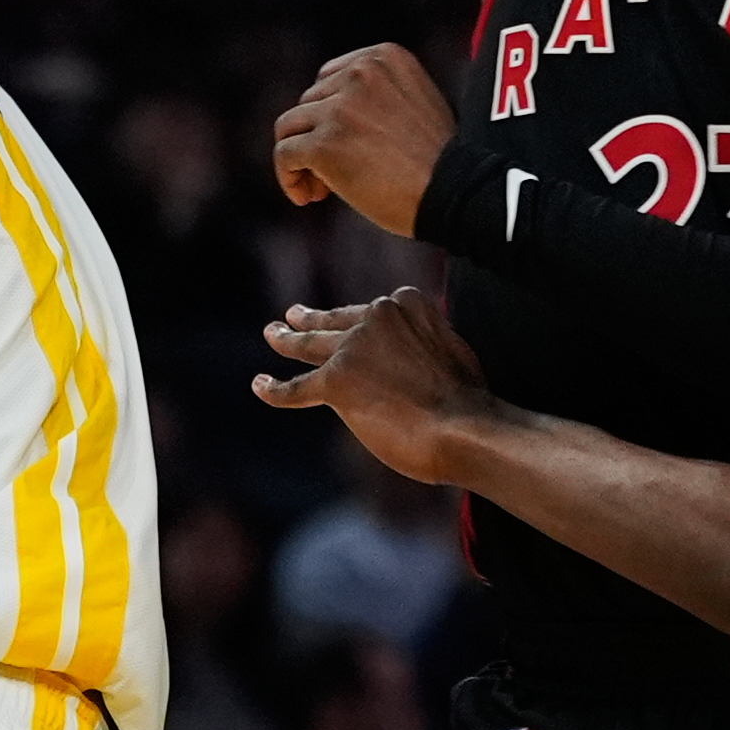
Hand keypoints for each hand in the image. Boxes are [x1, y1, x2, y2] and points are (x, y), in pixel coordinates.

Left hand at [252, 289, 493, 484]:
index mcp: (408, 303)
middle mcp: (377, 316)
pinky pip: (297, 386)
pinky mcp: (336, 380)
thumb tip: (419, 358)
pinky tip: (260, 385)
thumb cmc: (469, 401)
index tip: (357, 328)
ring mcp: (354, 346)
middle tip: (292, 315)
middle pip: (338, 321)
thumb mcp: (453, 352)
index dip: (363, 327)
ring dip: (288, 340)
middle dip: (313, 319)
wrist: (464, 426)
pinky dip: (275, 387)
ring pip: (312, 345)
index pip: (374, 314)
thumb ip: (428, 345)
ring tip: (273, 334)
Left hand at [272, 43, 455, 236]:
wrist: (454, 193)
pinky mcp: (325, 143)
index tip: (346, 143)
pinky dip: (289, 177)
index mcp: (385, 56)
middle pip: (308, 103)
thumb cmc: (440, 160)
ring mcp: (340, 107)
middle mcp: (360, 72)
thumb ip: (377, 92)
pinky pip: (284, 154)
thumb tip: (330, 108)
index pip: (329, 78)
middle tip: (335, 174)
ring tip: (321, 187)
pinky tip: (308, 196)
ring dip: (301, 157)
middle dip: (317, 137)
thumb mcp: (416, 100)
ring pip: (289, 127)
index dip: (331, 114)